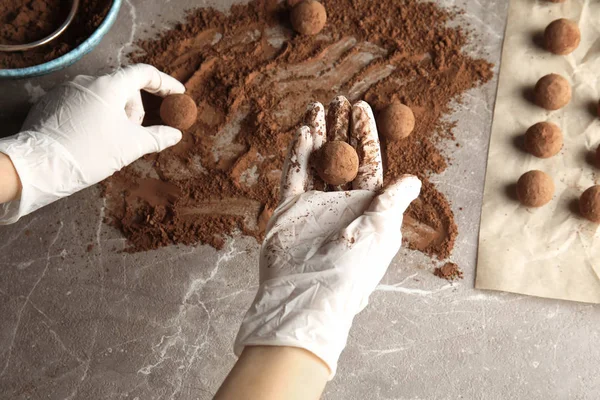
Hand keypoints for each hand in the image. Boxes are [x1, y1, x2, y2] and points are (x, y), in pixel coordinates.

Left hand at [0, 64, 184, 223]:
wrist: (41, 166)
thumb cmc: (89, 153)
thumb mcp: (131, 146)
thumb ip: (158, 137)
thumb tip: (175, 134)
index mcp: (110, 86)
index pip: (144, 73)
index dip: (165, 83)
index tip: (177, 94)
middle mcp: (88, 81)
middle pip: (124, 87)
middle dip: (135, 109)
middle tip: (135, 133)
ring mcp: (68, 90)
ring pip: (105, 96)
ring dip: (115, 114)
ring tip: (110, 140)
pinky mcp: (54, 102)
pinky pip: (85, 102)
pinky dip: (96, 116)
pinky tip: (91, 138)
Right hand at [234, 96, 420, 377]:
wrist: (307, 294)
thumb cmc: (351, 266)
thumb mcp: (382, 230)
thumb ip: (393, 200)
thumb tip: (413, 181)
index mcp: (369, 208)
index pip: (369, 162)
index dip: (366, 135)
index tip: (361, 108)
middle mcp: (342, 204)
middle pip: (342, 157)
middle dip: (341, 128)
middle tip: (339, 99)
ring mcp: (315, 206)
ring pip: (317, 161)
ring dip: (319, 134)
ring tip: (317, 107)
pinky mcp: (290, 210)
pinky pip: (294, 175)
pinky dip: (297, 153)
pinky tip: (302, 131)